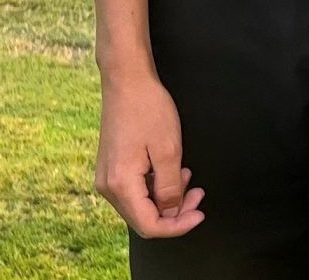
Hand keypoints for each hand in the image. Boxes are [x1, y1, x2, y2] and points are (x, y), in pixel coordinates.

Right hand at [96, 70, 203, 239]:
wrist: (126, 82)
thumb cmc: (148, 109)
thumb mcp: (168, 150)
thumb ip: (170, 188)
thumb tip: (171, 213)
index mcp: (121, 185)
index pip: (149, 225)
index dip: (178, 226)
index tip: (200, 213)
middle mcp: (108, 187)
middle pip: (144, 219)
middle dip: (175, 213)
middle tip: (199, 195)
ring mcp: (107, 178)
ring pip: (140, 205)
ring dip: (167, 199)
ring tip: (189, 177)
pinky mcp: (112, 168)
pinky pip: (135, 191)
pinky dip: (156, 187)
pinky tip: (173, 171)